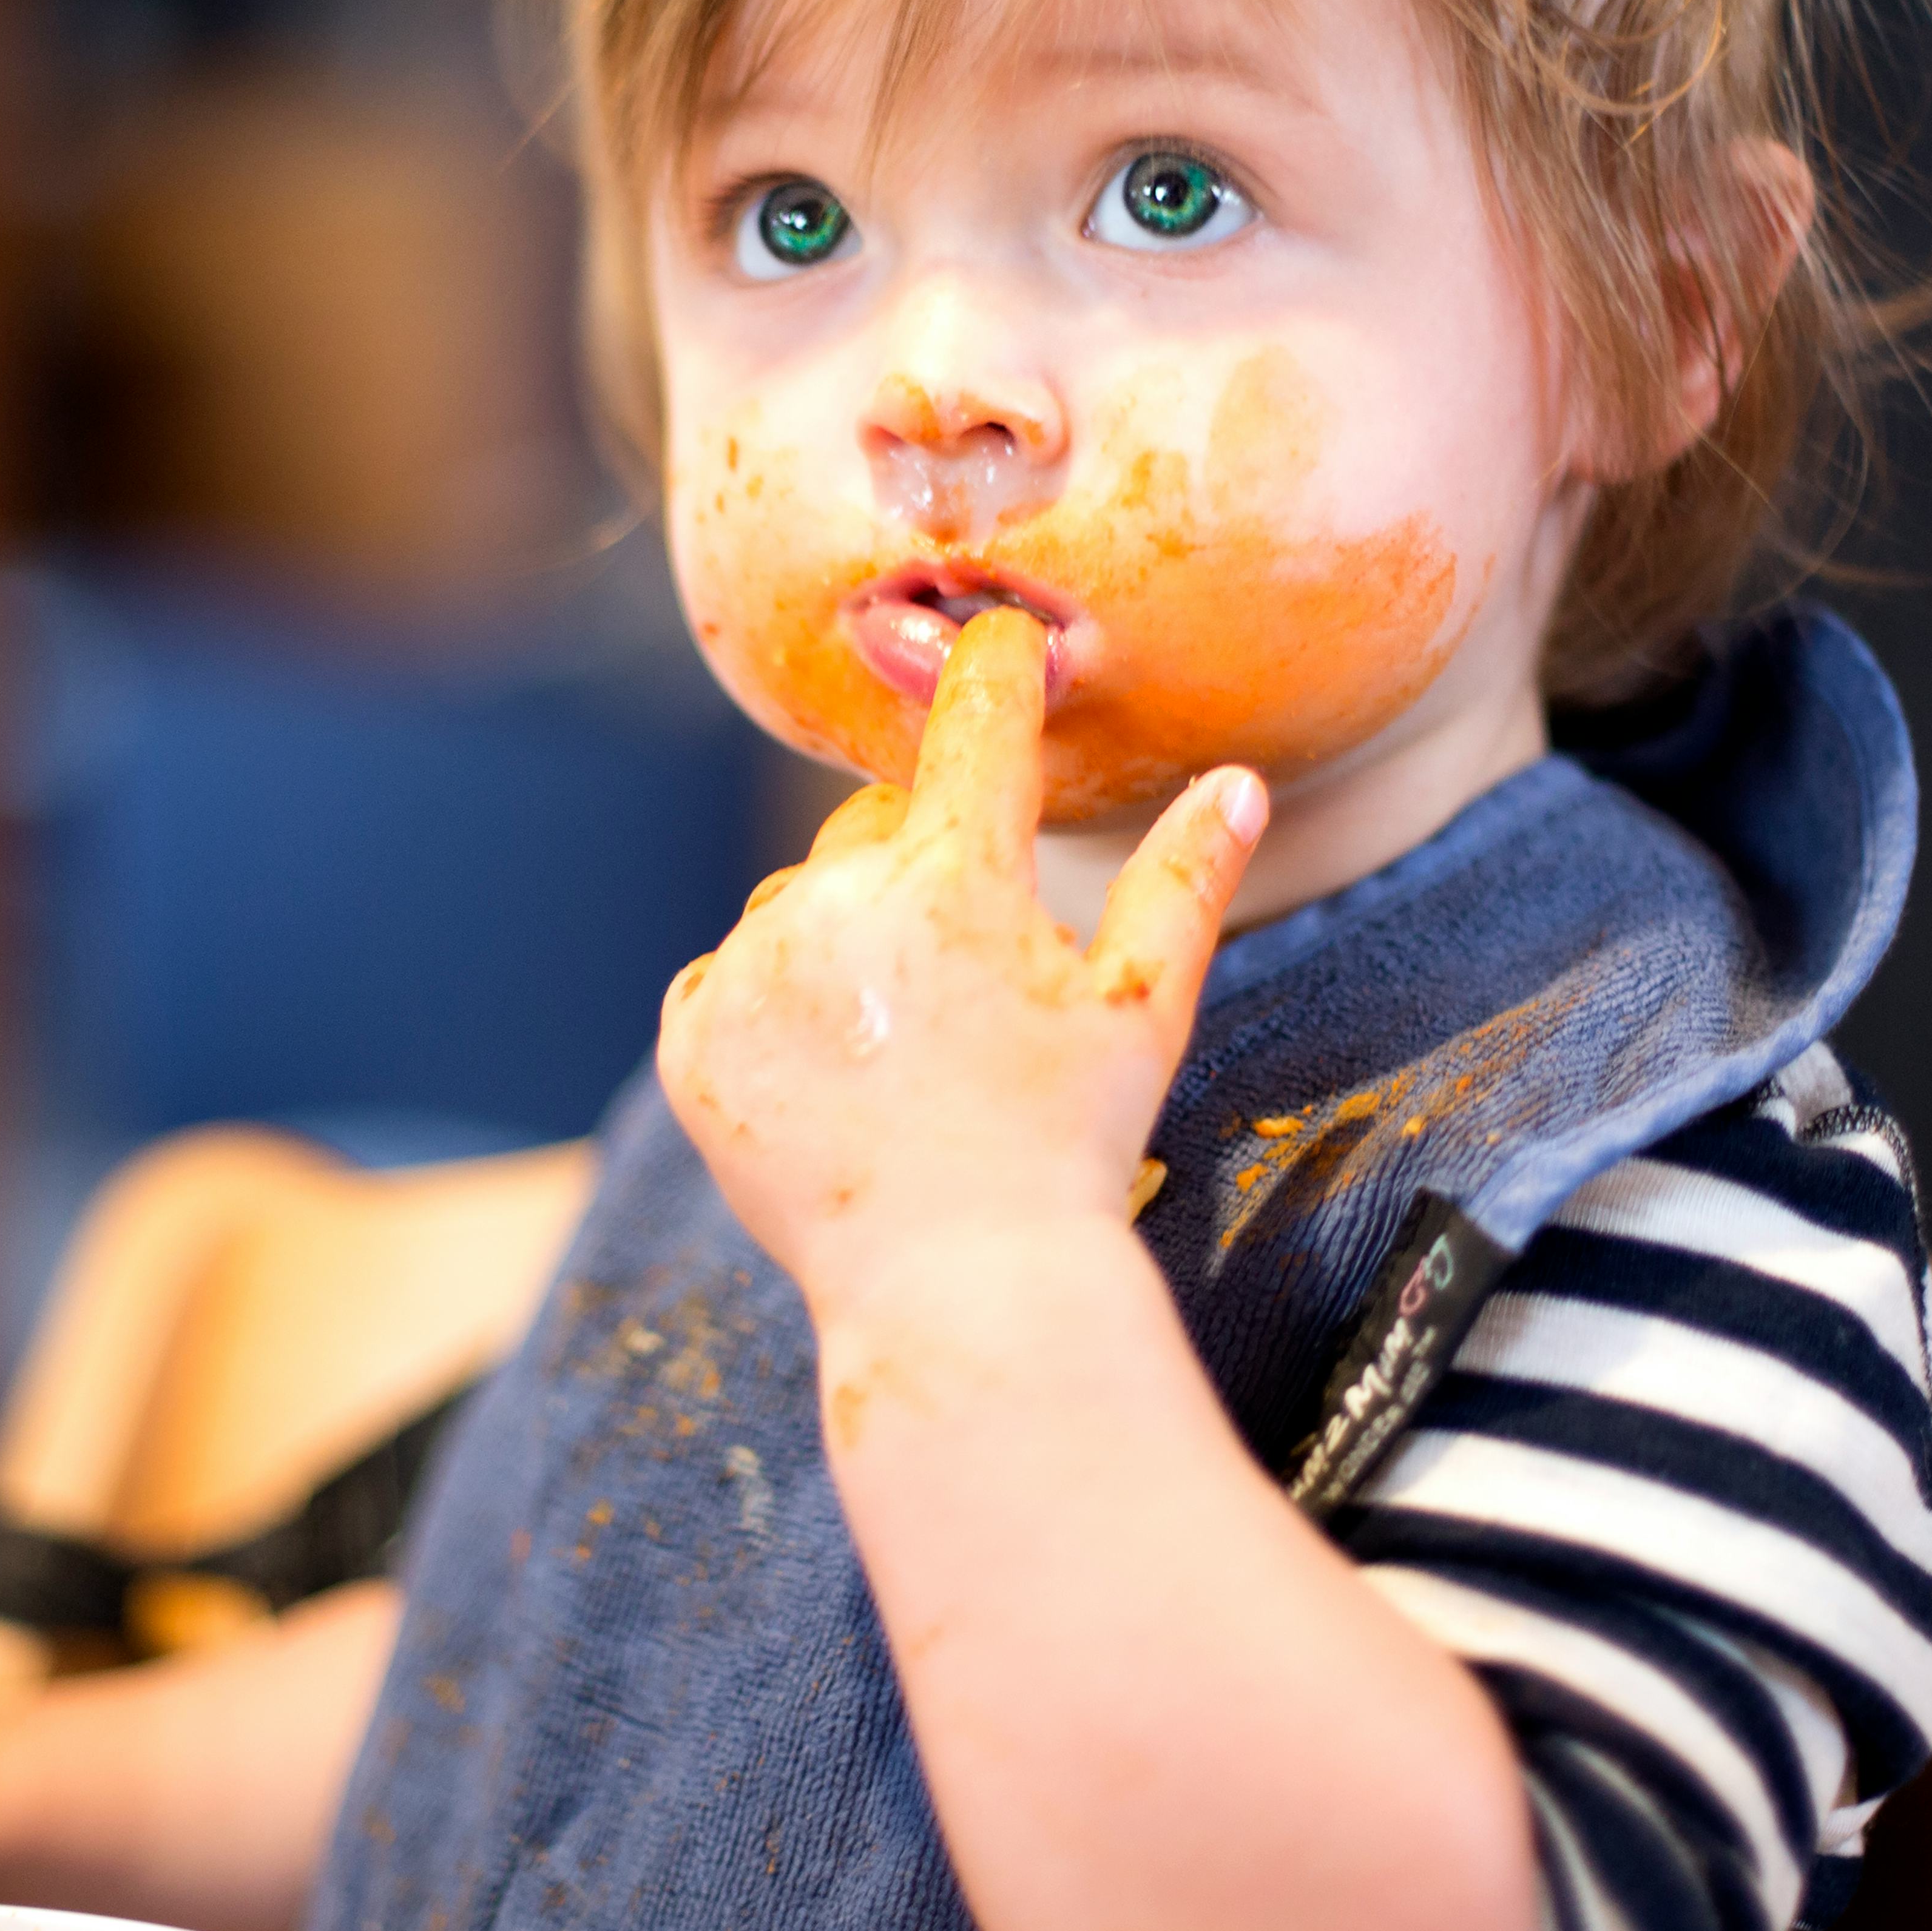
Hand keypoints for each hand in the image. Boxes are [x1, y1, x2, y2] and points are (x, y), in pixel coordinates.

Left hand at [656, 607, 1266, 1332]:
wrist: (957, 1290)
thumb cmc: (1066, 1148)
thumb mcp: (1142, 1012)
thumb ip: (1183, 884)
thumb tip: (1236, 783)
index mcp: (957, 879)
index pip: (977, 722)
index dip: (993, 671)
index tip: (994, 640)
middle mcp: (839, 903)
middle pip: (874, 826)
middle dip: (917, 868)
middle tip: (965, 978)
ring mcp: (754, 970)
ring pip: (798, 903)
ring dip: (840, 942)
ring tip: (899, 1046)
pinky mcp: (696, 1039)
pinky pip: (728, 977)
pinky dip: (769, 1008)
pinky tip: (831, 1072)